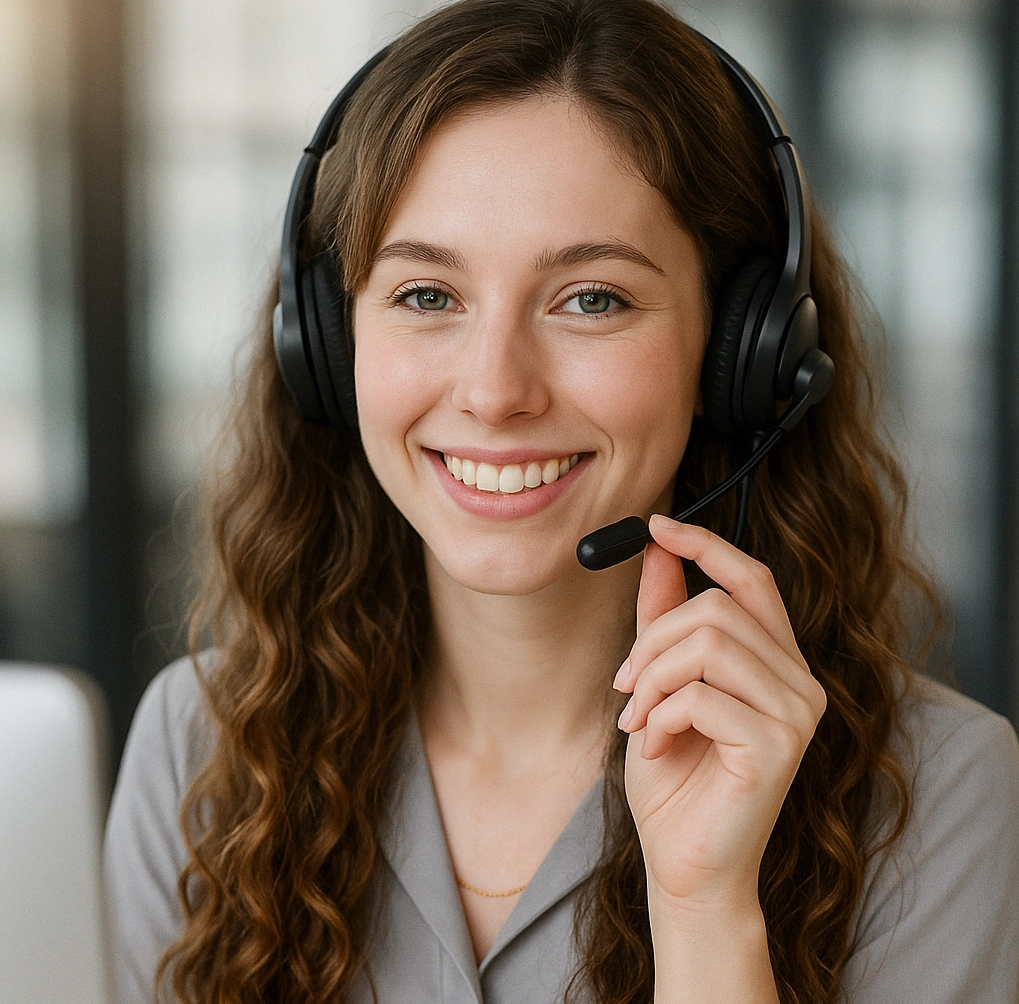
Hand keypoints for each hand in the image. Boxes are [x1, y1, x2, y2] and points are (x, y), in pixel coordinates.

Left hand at [615, 515, 825, 913]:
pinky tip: (655, 747)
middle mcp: (800, 681)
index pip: (753, 579)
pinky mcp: (778, 746)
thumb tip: (657, 550)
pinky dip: (659, 716)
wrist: (683, 864)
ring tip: (638, 719)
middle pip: (717, 608)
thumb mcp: (658, 684)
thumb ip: (664, 620)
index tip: (655, 525)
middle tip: (623, 684)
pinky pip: (701, 695)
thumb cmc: (673, 776)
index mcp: (776, 662)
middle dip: (652, 640)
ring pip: (707, 645)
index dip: (705, 545)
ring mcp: (796, 714)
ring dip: (652, 679)